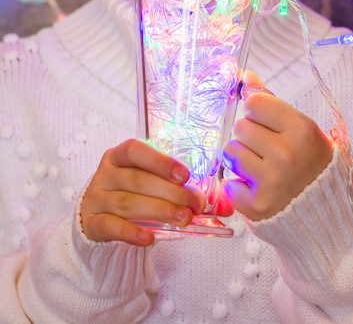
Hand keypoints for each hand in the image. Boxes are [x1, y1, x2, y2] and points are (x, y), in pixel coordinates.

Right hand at [80, 139, 204, 245]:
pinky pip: (111, 226)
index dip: (160, 161)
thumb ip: (183, 188)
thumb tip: (225, 204)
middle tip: (195, 204)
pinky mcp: (91, 224)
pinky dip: (131, 232)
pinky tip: (150, 237)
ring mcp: (96, 198)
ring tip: (184, 219)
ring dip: (159, 211)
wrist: (101, 217)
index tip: (184, 175)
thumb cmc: (134, 194)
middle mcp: (106, 174)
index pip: (135, 150)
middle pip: (138, 180)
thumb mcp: (153, 183)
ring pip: (128, 203)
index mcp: (119, 156)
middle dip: (171, 192)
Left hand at [221, 77, 333, 220]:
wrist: (323, 210)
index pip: (254, 102)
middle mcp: (288, 153)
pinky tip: (256, 188)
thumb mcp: (298, 126)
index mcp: (301, 128)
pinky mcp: (259, 205)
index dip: (256, 112)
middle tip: (266, 151)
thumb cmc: (307, 161)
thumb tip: (243, 75)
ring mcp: (273, 180)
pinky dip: (238, 187)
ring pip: (230, 151)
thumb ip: (269, 100)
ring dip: (239, 159)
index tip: (267, 125)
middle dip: (248, 137)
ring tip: (259, 168)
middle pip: (240, 126)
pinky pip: (228, 183)